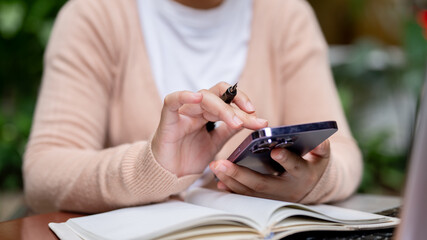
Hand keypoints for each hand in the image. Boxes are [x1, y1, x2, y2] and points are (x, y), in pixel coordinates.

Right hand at [152, 82, 267, 176]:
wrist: (170, 175)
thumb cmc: (189, 157)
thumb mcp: (215, 143)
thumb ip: (228, 130)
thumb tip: (251, 120)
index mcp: (207, 113)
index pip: (227, 98)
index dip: (243, 103)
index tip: (259, 118)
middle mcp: (196, 109)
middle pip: (218, 96)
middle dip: (238, 107)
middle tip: (252, 119)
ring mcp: (182, 112)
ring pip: (203, 98)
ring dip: (222, 108)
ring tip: (235, 122)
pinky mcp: (168, 119)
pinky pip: (172, 101)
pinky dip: (184, 96)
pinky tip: (197, 97)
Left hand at [209, 140, 330, 201]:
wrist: (310, 185)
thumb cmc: (312, 163)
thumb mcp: (321, 155)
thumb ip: (321, 147)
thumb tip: (320, 140)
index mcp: (303, 174)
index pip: (295, 167)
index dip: (286, 160)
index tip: (275, 150)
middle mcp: (287, 189)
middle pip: (262, 183)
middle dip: (240, 174)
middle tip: (221, 163)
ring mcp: (273, 196)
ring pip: (250, 191)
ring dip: (231, 180)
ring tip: (215, 166)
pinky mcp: (263, 199)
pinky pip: (246, 196)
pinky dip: (232, 189)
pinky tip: (219, 181)